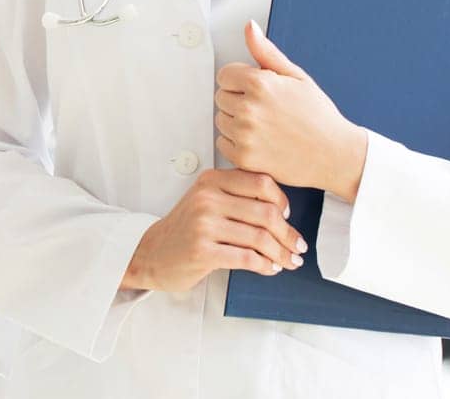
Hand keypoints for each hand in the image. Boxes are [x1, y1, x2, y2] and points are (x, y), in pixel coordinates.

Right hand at [122, 168, 305, 292]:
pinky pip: (247, 258)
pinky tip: (269, 268)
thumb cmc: (186, 229)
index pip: (260, 182)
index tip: (288, 216)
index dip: (282, 200)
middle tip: (298, 246)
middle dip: (289, 234)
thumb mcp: (206, 201)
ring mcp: (203, 225)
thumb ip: (235, 196)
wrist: (152, 252)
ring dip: (281, 254)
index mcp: (211, 180)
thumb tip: (281, 209)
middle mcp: (207, 198)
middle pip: (266, 213)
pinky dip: (265, 265)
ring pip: (260, 238)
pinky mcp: (203, 251)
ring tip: (289, 261)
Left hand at [215, 21, 368, 199]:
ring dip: (236, 122)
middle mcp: (249, 109)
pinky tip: (259, 141)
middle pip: (220, 97)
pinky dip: (236, 143)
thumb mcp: (296, 77)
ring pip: (221, 120)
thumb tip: (250, 28)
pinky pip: (222, 144)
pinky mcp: (244, 158)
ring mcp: (245, 135)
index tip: (256, 90)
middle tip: (265, 110)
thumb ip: (266, 52)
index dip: (240, 81)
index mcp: (260, 84)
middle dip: (238, 100)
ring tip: (264, 126)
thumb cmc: (319, 116)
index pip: (224, 75)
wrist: (336, 155)